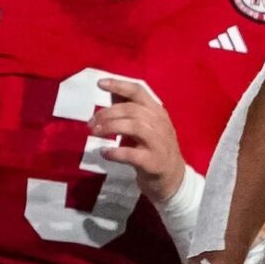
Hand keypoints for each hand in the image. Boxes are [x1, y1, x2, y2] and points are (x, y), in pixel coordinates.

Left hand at [91, 77, 185, 196]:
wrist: (173, 179)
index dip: (119, 85)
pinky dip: (116, 152)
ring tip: (96, 133)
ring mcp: (159, 143)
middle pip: (132, 109)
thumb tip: (112, 92)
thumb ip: (130, 109)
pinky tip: (104, 153)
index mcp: (157, 112)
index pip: (138, 92)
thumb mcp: (145, 126)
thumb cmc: (154, 149)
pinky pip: (133, 154)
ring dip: (111, 127)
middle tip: (91, 123)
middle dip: (108, 113)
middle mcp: (160, 124)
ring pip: (135, 127)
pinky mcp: (154, 163)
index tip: (99, 84)